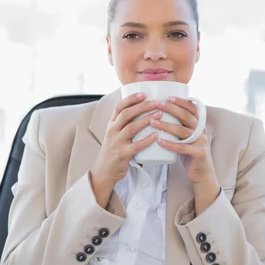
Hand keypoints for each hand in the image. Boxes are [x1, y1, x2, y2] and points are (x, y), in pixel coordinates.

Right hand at [89, 92, 159, 207]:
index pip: (119, 106)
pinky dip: (146, 140)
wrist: (104, 170)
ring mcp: (116, 142)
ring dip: (146, 119)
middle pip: (126, 114)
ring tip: (159, 114)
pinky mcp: (122, 154)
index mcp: (111, 124)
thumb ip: (126, 123)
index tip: (144, 93)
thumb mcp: (116, 133)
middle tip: (157, 102)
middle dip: (143, 106)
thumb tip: (144, 111)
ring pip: (131, 127)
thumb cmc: (114, 150)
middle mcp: (112, 131)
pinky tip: (155, 136)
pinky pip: (135, 146)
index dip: (131, 98)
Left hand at [151, 97, 219, 212]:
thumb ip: (178, 125)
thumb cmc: (189, 152)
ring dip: (167, 125)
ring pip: (183, 131)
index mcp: (198, 124)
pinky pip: (183, 147)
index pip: (192, 108)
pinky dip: (171, 144)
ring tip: (153, 122)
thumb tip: (158, 113)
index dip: (181, 101)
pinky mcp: (199, 154)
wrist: (201, 173)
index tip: (167, 96)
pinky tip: (159, 141)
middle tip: (157, 104)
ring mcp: (201, 142)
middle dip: (171, 108)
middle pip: (186, 116)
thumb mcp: (185, 136)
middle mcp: (201, 130)